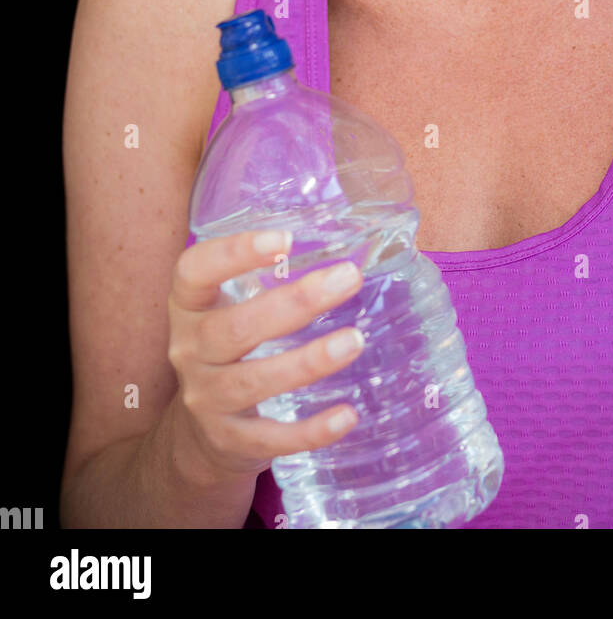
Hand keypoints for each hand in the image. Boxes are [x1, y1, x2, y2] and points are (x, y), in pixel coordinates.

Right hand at [167, 229, 363, 483]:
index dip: (234, 253)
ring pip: (254, 380)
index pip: (194, 271)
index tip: (285, 238)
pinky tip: (348, 414)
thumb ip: (269, 279)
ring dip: (308, 361)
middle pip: (236, 326)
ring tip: (355, 340)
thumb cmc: (231, 348)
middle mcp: (189, 350)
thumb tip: (348, 244)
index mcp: (189, 307)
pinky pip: (271, 437)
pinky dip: (311, 430)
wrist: (198, 433)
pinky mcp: (229, 441)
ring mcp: (206, 399)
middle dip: (296, 302)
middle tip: (348, 277)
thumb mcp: (228, 307)